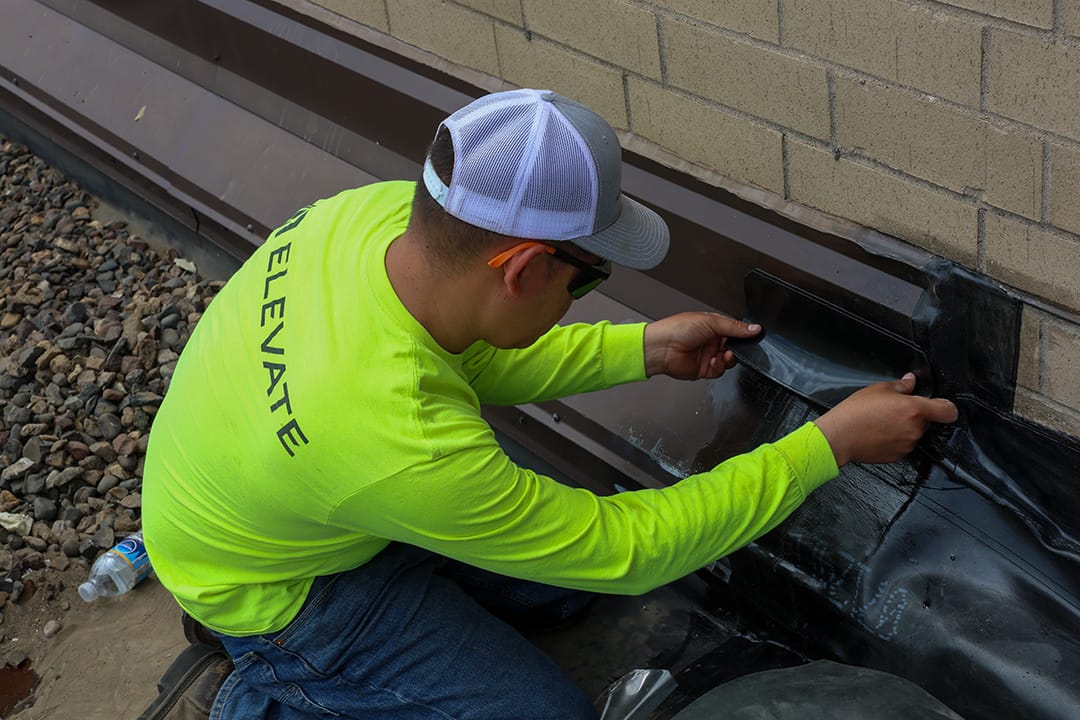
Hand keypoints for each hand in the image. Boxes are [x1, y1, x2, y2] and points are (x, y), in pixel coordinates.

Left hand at [643, 312, 761, 379]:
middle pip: (735, 347)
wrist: (662, 347)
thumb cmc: (678, 329)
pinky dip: (720, 367)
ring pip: (729, 360)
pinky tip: (715, 360)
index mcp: (713, 326)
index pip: (735, 330)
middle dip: (738, 348)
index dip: (744, 334)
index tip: (753, 335)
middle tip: (737, 346)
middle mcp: (711, 340)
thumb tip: (754, 328)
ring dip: (729, 358)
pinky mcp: (704, 369)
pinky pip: (720, 370)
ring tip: (724, 354)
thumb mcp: (711, 322)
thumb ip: (735, 327)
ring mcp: (708, 355)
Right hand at [813, 373, 958, 466]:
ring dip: (904, 428)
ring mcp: (908, 444)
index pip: (948, 411)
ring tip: (881, 423)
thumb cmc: (855, 412)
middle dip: (914, 416)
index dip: (946, 407)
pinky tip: (878, 434)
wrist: (839, 436)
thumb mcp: (878, 389)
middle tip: (893, 410)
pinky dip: (895, 440)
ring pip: (913, 433)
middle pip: (926, 421)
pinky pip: (903, 446)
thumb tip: (911, 382)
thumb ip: (901, 386)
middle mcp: (915, 429)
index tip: (940, 405)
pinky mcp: (898, 456)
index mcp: (915, 409)